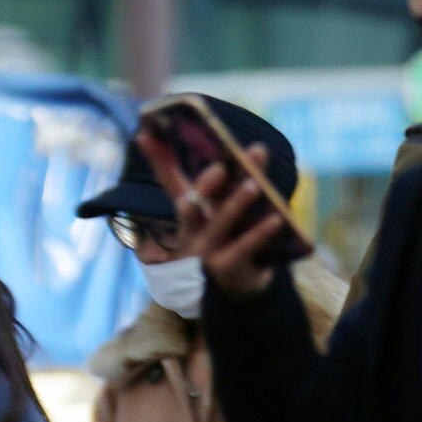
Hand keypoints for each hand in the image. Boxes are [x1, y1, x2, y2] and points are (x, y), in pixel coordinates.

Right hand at [158, 151, 289, 301]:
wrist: (236, 288)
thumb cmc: (231, 239)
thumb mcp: (224, 210)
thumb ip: (236, 183)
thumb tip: (256, 149)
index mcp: (189, 210)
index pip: (168, 179)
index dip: (156, 157)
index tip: (144, 132)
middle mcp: (192, 229)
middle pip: (191, 204)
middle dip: (205, 185)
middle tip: (220, 166)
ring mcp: (207, 249)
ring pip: (220, 223)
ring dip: (236, 203)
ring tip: (254, 184)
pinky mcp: (228, 267)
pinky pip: (245, 247)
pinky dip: (261, 233)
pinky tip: (277, 218)